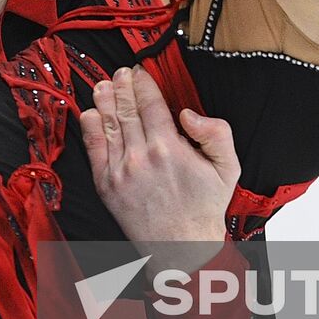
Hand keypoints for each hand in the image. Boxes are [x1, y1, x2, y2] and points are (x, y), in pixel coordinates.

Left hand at [79, 66, 238, 246]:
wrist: (182, 246)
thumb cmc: (204, 206)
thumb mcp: (228, 168)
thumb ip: (216, 133)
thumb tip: (188, 113)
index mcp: (169, 148)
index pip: (150, 103)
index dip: (142, 83)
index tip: (139, 72)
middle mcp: (141, 157)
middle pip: (126, 109)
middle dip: (122, 86)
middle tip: (121, 73)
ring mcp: (120, 171)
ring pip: (108, 125)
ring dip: (105, 100)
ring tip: (104, 85)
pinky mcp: (106, 185)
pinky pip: (94, 149)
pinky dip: (91, 128)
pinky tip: (91, 113)